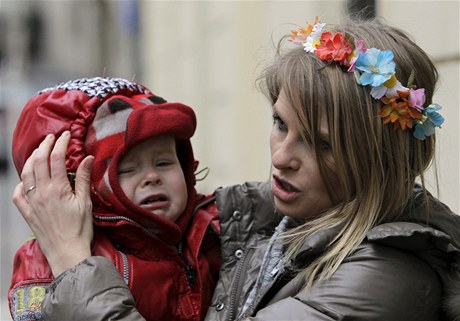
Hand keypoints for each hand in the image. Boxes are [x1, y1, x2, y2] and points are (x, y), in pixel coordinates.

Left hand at [12, 131, 93, 276]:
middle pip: (38, 161)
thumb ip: (84, 179)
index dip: (61, 143)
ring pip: (26, 173)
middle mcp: (41, 193)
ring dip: (32, 158)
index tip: (67, 135)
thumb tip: (88, 159)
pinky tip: (27, 179)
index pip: (57, 158)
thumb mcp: (86, 202)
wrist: (66, 252)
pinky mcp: (26, 212)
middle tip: (52, 138)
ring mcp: (31, 202)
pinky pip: (17, 193)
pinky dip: (21, 182)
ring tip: (39, 151)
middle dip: (45, 145)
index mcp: (58, 189)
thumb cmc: (79, 230)